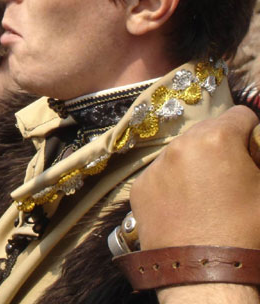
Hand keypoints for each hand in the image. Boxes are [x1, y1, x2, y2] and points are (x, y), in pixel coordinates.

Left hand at [130, 105, 259, 250]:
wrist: (205, 274)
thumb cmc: (246, 232)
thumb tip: (254, 149)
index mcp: (216, 139)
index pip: (240, 115)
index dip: (252, 133)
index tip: (254, 151)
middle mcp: (180, 145)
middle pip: (206, 131)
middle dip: (221, 146)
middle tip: (232, 175)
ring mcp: (156, 166)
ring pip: (181, 152)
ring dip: (195, 164)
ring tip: (208, 195)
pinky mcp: (140, 187)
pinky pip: (160, 175)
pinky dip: (173, 184)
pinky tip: (186, 207)